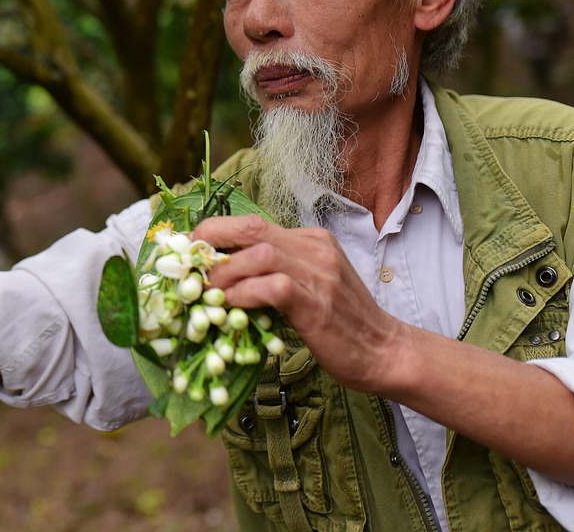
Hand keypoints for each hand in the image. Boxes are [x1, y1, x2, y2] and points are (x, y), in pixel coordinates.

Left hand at [193, 214, 406, 392]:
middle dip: (210, 240)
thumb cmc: (342, 325)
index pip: (253, 222)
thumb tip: (223, 278)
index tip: (193, 251)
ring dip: (223, 272)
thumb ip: (274, 276)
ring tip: (205, 291)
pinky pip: (270, 287)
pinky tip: (231, 307)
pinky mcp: (316, 302)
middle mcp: (314, 249)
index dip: (216, 232)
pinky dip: (243, 294)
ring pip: (257, 254)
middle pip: (250, 227)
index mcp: (310, 241)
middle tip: (188, 263)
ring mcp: (318, 273)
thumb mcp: (308, 287)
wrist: (385, 352)